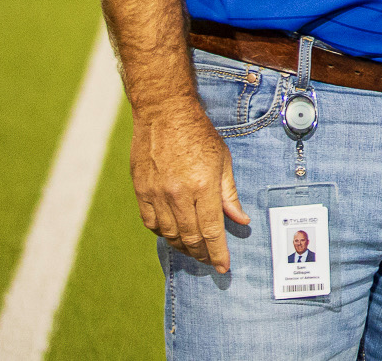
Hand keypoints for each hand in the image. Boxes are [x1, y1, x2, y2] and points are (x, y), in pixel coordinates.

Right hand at [129, 96, 247, 272]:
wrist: (164, 113)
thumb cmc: (199, 134)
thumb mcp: (223, 161)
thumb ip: (229, 194)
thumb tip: (240, 220)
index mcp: (202, 186)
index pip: (212, 230)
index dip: (218, 252)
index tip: (223, 267)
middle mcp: (177, 194)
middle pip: (189, 236)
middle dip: (202, 254)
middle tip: (210, 261)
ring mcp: (156, 194)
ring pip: (169, 234)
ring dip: (182, 246)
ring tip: (194, 250)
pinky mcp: (141, 191)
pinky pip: (151, 222)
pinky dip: (163, 232)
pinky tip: (173, 233)